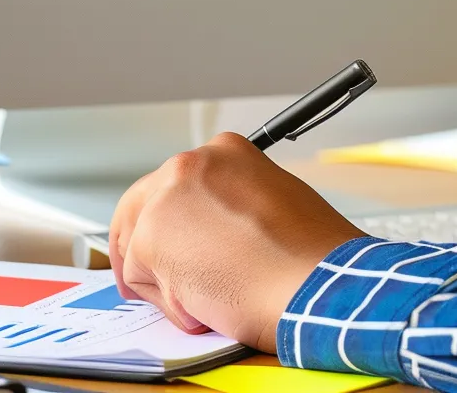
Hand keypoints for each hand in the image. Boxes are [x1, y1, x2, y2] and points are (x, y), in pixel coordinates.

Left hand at [109, 133, 365, 351]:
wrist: (317, 284)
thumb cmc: (312, 258)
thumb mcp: (275, 203)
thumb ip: (232, 206)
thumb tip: (208, 232)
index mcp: (224, 152)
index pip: (176, 184)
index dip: (174, 222)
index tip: (177, 242)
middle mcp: (190, 165)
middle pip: (143, 208)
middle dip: (150, 248)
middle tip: (159, 279)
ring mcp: (165, 199)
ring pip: (139, 246)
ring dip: (166, 280)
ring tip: (211, 296)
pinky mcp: (150, 240)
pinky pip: (142, 280)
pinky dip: (170, 304)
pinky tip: (207, 306)